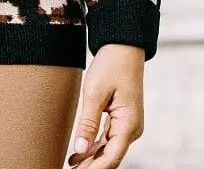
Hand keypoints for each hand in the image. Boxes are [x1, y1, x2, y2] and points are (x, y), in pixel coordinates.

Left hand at [68, 43, 144, 167]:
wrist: (123, 47)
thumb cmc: (110, 66)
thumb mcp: (94, 93)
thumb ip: (88, 123)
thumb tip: (80, 150)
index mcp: (128, 124)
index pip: (111, 157)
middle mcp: (132, 128)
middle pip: (110, 156)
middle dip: (91, 167)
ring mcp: (128, 125)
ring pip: (109, 149)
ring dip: (91, 159)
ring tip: (70, 166)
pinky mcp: (122, 119)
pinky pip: (108, 139)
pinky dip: (94, 147)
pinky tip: (79, 154)